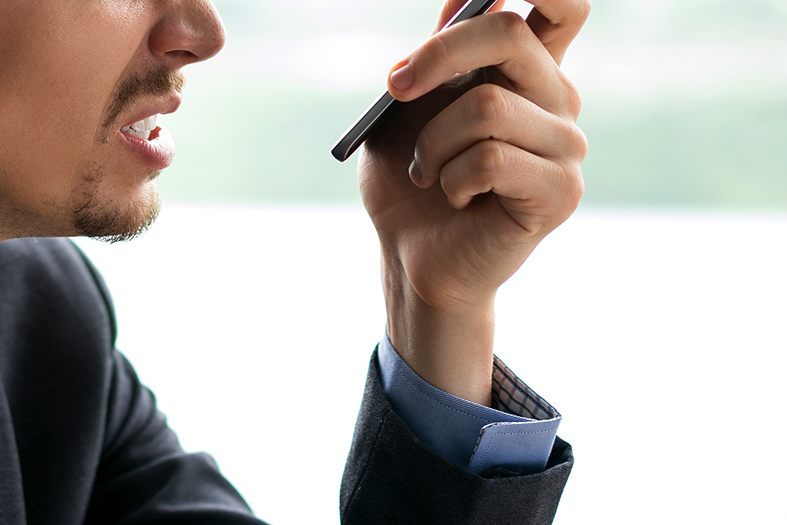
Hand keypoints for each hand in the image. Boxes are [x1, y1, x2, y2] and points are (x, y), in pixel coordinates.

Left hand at [360, 0, 589, 405]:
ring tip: (425, 173)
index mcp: (526, 73)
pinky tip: (456, 197)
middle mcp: (556, 102)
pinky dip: (452, 177)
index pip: (561, 5)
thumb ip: (438, 53)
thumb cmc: (408, 182)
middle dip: (437, 56)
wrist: (412, 257)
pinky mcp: (560, 191)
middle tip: (396, 88)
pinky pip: (492, 158)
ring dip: (433, 142)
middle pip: (509, 34)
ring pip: (487, 107)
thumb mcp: (409, 108)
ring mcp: (564, 147)